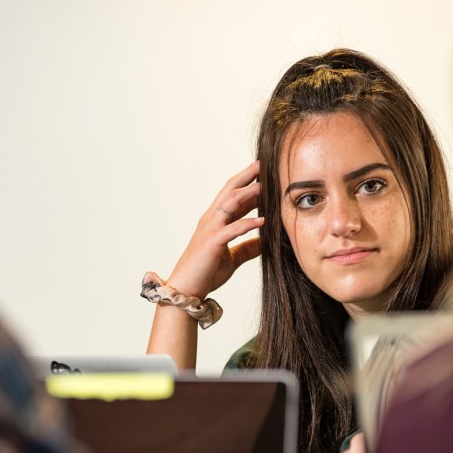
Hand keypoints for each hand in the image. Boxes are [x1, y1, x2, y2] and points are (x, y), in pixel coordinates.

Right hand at [167, 161, 263, 297]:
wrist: (186, 289)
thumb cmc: (206, 273)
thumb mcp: (233, 258)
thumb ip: (248, 248)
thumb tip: (266, 243)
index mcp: (216, 221)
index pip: (234, 195)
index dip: (249, 183)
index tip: (266, 172)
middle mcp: (211, 219)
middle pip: (230, 190)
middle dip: (247, 176)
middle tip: (265, 163)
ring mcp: (210, 229)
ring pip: (230, 203)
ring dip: (248, 193)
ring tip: (266, 185)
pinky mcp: (212, 242)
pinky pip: (232, 229)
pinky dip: (247, 223)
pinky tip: (263, 221)